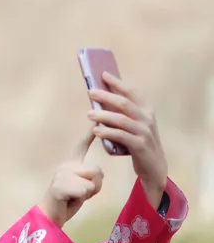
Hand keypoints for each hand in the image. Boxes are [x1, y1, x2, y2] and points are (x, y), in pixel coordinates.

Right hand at [38, 129, 103, 227]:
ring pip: (92, 182)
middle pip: (97, 170)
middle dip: (96, 185)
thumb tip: (97, 174)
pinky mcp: (60, 186)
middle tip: (81, 193)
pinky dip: (81, 199)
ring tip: (74, 197)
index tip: (95, 122)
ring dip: (88, 193)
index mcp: (70, 165)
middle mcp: (65, 166)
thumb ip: (89, 177)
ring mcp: (61, 175)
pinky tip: (69, 201)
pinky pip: (84, 191)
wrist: (50, 216)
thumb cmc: (67, 202)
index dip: (89, 135)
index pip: (81, 146)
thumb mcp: (82, 186)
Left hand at [87, 72, 167, 206]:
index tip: (103, 75)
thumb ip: (122, 114)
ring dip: (103, 115)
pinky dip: (107, 132)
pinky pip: (121, 136)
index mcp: (146, 110)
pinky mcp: (140, 145)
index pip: (132, 92)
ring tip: (89, 114)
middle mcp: (147, 118)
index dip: (118, 83)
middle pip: (125, 103)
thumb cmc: (139, 143)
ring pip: (121, 119)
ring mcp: (144, 132)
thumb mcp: (133, 125)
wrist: (154, 167)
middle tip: (91, 92)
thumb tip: (101, 100)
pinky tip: (95, 130)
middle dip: (107, 96)